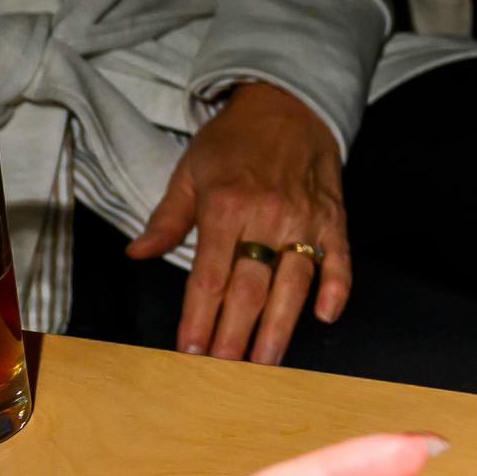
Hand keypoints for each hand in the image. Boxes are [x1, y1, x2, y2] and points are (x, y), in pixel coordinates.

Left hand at [130, 80, 351, 362]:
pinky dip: (335, 290)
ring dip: (280, 328)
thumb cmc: (233, 141)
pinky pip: (339, 261)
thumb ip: (167, 217)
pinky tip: (323, 317)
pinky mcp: (334, 219)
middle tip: (225, 372)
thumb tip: (137, 254)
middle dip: (235, 335)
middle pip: (250, 289)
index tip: (190, 351)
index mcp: (225, 205)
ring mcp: (305, 220)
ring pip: (293, 284)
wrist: (288, 104)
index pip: (208, 276)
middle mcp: (267, 216)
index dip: (198, 318)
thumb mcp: (190, 171)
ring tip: (266, 362)